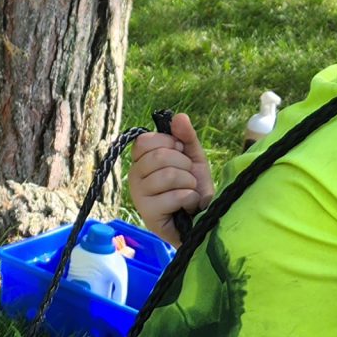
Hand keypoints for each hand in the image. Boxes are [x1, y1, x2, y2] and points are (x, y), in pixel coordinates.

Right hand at [126, 114, 213, 247]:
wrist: (201, 220)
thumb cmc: (193, 189)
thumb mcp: (193, 159)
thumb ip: (186, 137)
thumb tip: (179, 117)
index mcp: (141, 161)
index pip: (145, 140)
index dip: (169, 143)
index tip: (180, 153)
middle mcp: (134, 177)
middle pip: (159, 157)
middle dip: (184, 165)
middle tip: (188, 178)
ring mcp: (139, 196)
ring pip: (168, 175)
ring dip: (189, 183)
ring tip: (189, 193)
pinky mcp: (148, 214)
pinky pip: (174, 196)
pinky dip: (190, 199)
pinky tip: (188, 206)